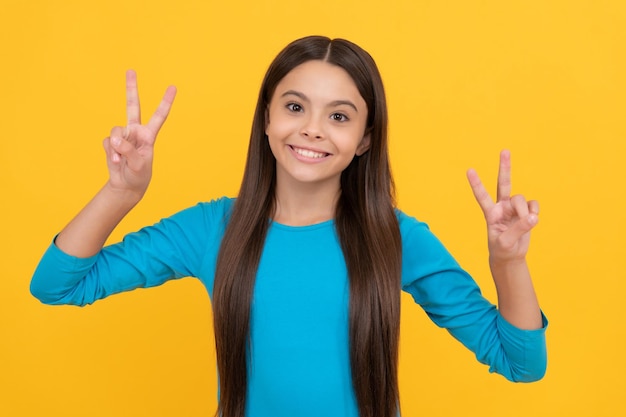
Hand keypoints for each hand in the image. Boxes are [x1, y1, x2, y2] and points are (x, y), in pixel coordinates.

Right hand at [103, 70, 176, 198]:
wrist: (126, 185)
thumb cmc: (139, 175)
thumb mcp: (138, 164)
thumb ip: (128, 150)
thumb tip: (114, 139)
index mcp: (149, 135)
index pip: (159, 116)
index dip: (166, 101)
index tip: (173, 87)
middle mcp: (136, 131)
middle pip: (133, 106)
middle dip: (131, 88)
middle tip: (130, 70)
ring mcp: (122, 136)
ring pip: (115, 131)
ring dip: (115, 147)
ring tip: (119, 160)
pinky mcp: (111, 142)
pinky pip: (107, 143)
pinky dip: (109, 153)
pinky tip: (115, 161)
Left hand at [467, 150, 538, 263]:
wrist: (510, 256)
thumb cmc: (502, 249)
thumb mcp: (506, 242)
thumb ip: (519, 229)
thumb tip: (533, 216)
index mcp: (490, 213)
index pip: (482, 196)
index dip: (476, 184)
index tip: (469, 170)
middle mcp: (501, 206)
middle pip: (503, 183)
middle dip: (504, 167)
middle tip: (504, 150)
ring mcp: (514, 207)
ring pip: (521, 199)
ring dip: (525, 211)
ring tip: (526, 223)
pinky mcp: (526, 211)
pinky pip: (533, 205)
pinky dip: (534, 212)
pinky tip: (532, 220)